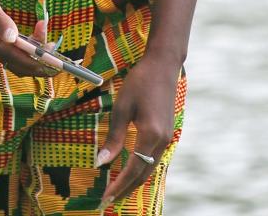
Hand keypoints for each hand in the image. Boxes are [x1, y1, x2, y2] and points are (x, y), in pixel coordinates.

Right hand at [0, 0, 60, 77]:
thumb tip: (13, 37)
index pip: (14, 58)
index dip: (36, 63)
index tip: (55, 65)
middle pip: (17, 64)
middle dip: (39, 64)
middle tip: (61, 60)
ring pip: (17, 57)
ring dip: (36, 54)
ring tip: (52, 42)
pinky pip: (14, 48)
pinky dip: (29, 44)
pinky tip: (38, 31)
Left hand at [96, 54, 181, 207]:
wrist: (162, 67)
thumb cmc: (139, 82)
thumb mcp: (122, 107)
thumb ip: (113, 137)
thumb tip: (101, 162)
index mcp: (150, 135)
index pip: (133, 169)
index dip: (118, 185)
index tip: (105, 197)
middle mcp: (162, 142)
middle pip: (143, 174)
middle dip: (126, 189)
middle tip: (108, 200)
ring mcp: (167, 139)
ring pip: (149, 168)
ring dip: (133, 181)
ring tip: (116, 190)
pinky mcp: (166, 134)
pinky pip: (153, 159)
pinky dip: (141, 169)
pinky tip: (129, 171)